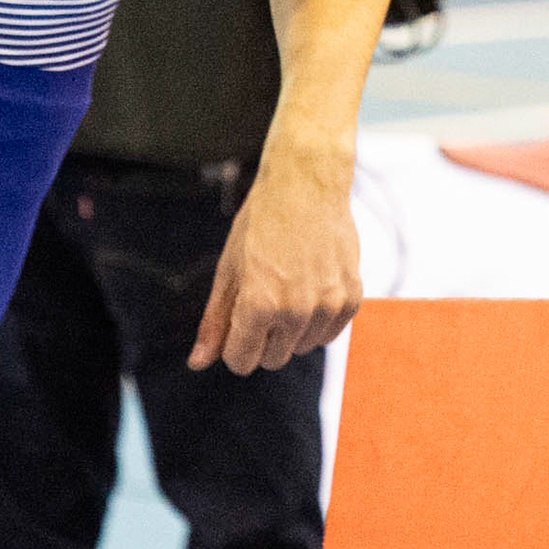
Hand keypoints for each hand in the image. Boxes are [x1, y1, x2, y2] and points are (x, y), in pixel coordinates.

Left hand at [190, 149, 359, 374]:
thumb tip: (197, 364)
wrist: (305, 184)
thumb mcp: (228, 269)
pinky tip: (308, 285)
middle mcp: (296, 311)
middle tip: (260, 296)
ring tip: (286, 284)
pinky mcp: (351, 300)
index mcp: (259, 304)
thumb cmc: (260, 224)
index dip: (233, 345)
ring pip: (301, 348)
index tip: (235, 322)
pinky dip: (316, 320)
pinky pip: (328, 334)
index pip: (241, 361)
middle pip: (272, 360)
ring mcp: (328, 307)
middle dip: (261, 337)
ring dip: (290, 329)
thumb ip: (215, 321)